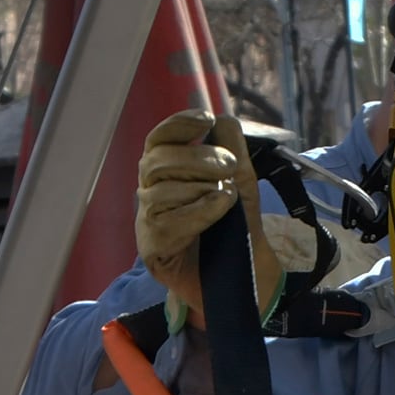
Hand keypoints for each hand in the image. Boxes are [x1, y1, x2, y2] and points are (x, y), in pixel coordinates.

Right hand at [135, 113, 279, 314]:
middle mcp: (151, 193)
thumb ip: (232, 149)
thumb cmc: (237, 227)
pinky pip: (167, 223)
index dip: (177, 125)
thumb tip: (220, 119)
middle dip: (196, 159)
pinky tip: (220, 207)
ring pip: (160, 192)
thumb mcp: (241, 181)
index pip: (159, 139)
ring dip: (199, 188)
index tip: (205, 119)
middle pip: (157, 162)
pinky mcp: (152, 249)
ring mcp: (148, 221)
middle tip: (229, 166)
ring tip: (228, 195)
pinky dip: (198, 211)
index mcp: (167, 172)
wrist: (247, 276)